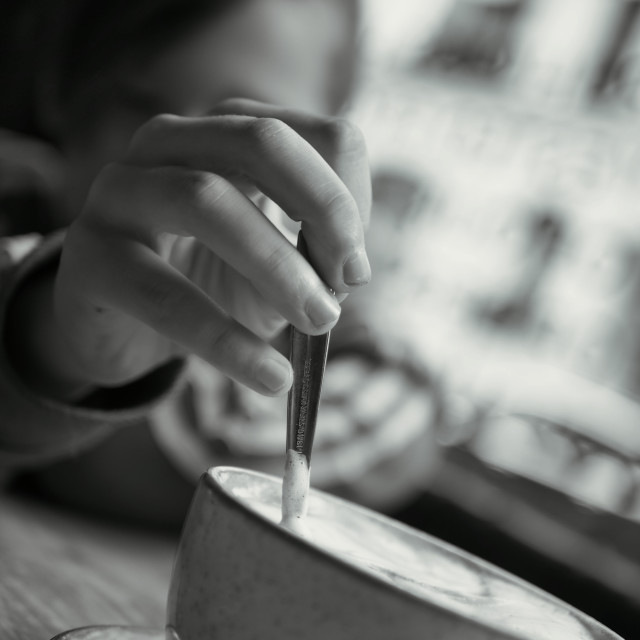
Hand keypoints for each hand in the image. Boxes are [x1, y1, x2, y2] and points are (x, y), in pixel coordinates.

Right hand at [55, 99, 370, 395]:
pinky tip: (271, 376)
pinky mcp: (90, 257)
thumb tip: (343, 275)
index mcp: (229, 134)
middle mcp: (170, 143)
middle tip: (347, 283)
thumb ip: (310, 255)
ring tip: (317, 324)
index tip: (355, 269)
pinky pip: (164, 295)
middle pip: (262, 142)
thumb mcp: (272, 263)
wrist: (121, 321)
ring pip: (205, 201)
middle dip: (322, 210)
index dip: (349, 202)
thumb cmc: (206, 281)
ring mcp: (121, 192)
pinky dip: (227, 340)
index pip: (319, 136)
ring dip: (278, 267)